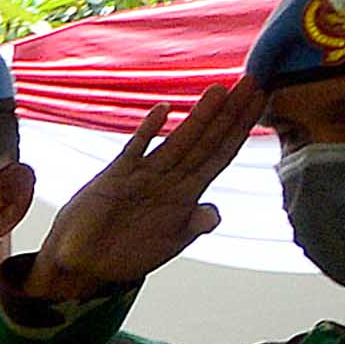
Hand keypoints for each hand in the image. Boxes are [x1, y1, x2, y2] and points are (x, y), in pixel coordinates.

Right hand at [36, 84, 256, 292]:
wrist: (83, 262)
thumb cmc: (126, 253)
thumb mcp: (168, 244)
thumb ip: (193, 225)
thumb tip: (214, 214)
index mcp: (186, 193)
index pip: (220, 154)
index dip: (240, 130)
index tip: (261, 103)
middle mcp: (169, 178)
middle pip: (205, 141)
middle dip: (229, 113)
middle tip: (252, 81)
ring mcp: (143, 175)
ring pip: (178, 141)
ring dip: (199, 117)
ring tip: (219, 89)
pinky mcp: (115, 176)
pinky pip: (135, 150)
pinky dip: (147, 131)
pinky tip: (163, 111)